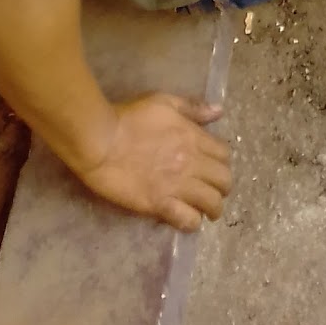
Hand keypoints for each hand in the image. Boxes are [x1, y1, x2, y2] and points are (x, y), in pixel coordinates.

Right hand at [77, 93, 231, 230]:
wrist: (100, 141)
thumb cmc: (130, 118)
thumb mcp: (164, 102)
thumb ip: (193, 108)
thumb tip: (219, 112)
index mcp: (193, 138)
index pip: (224, 155)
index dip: (222, 163)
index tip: (214, 167)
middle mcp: (191, 163)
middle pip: (224, 181)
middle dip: (223, 187)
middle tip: (213, 191)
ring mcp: (176, 186)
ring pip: (211, 203)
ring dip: (213, 208)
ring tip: (206, 211)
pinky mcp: (159, 204)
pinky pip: (187, 219)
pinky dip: (192, 222)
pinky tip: (188, 220)